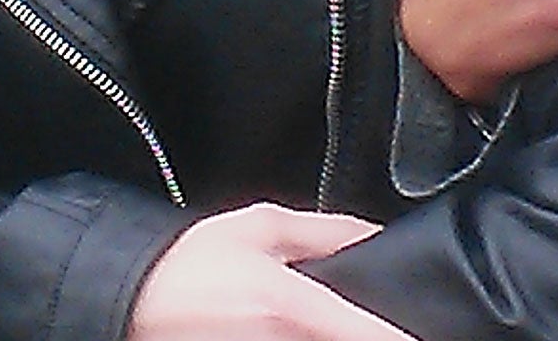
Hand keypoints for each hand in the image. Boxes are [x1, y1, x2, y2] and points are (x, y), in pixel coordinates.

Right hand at [127, 203, 413, 340]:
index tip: (430, 329)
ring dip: (345, 337)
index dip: (406, 336)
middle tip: (382, 319)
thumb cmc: (191, 264)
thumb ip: (328, 232)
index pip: (374, 336)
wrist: (127, 299)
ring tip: (353, 323)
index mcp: (291, 308)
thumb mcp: (262, 227)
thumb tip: (376, 235)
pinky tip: (316, 331)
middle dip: (375, 333)